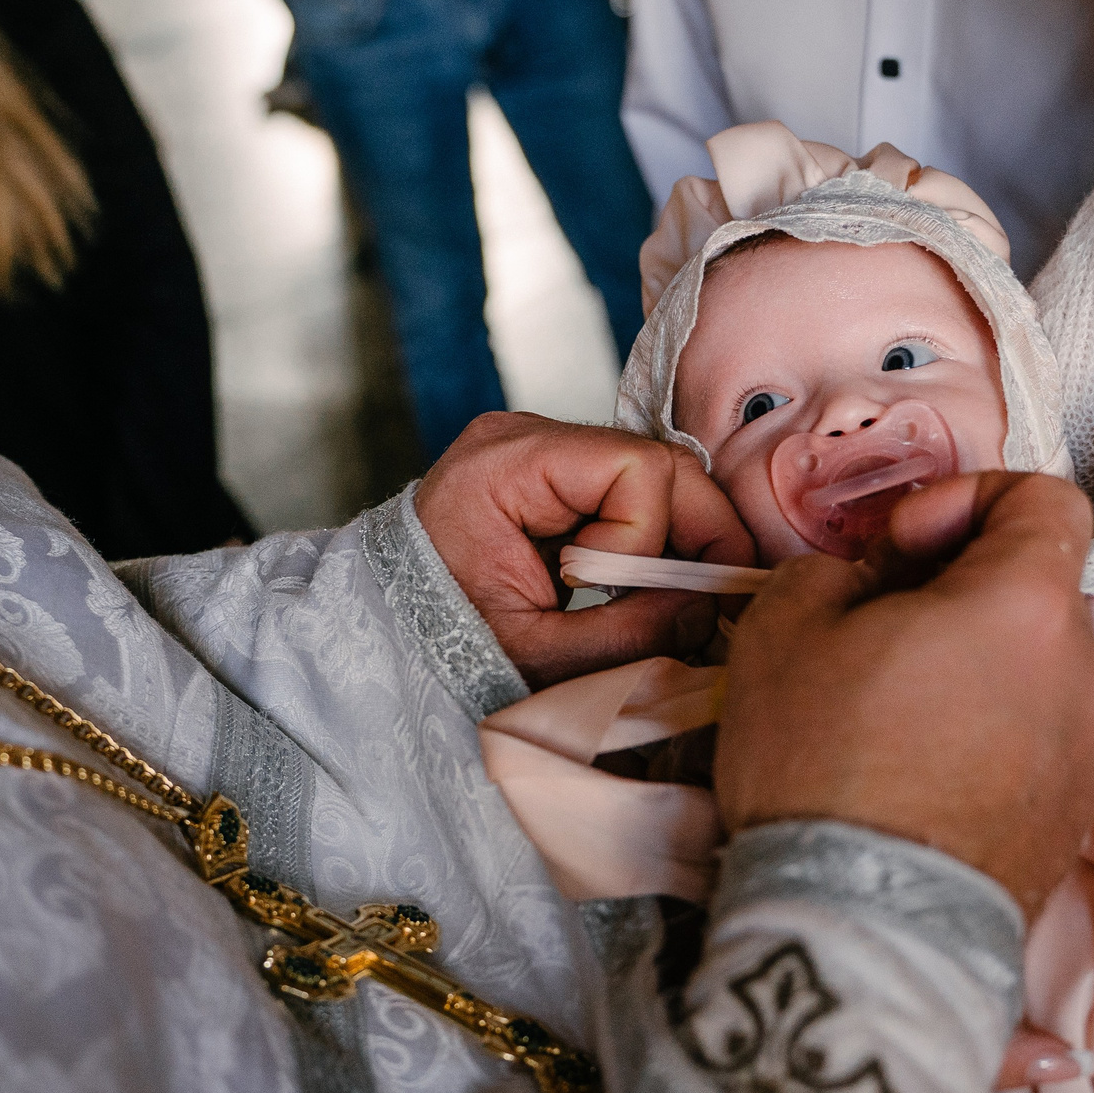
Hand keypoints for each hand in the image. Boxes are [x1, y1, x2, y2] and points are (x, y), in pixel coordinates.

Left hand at [415, 412, 755, 687]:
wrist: (379, 632)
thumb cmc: (439, 641)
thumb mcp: (535, 655)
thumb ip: (627, 634)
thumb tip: (708, 609)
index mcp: (504, 465)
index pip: (633, 469)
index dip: (651, 537)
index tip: (629, 595)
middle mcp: (523, 438)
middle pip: (653, 462)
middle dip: (694, 532)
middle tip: (714, 596)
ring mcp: (537, 451)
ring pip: (650, 478)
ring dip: (673, 540)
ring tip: (668, 599)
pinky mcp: (548, 475)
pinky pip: (625, 493)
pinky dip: (647, 539)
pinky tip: (643, 585)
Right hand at [715, 472, 1093, 909]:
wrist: (865, 925)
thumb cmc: (827, 769)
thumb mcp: (783, 627)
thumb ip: (830, 572)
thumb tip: (859, 586)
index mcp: (1025, 603)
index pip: (1044, 498)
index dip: (966, 498)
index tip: (903, 543)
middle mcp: (1081, 671)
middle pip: (1034, 589)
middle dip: (957, 589)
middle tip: (876, 621)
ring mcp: (1085, 752)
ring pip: (1031, 669)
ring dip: (970, 666)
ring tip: (886, 708)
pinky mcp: (1071, 818)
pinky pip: (1031, 741)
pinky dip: (983, 733)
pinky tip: (912, 768)